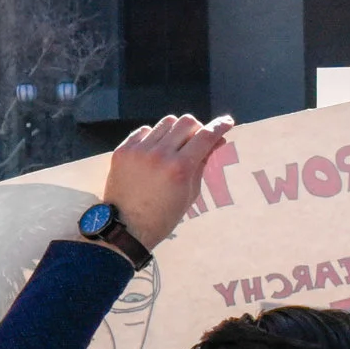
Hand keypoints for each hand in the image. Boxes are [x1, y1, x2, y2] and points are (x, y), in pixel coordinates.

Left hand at [101, 113, 233, 250]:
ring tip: (173, 147)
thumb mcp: (191, 192)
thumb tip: (216, 140)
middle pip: (186, 122)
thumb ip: (202, 163)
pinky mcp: (122, 151)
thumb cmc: (164, 216)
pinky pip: (143, 131)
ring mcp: (138, 151)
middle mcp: (159, 154)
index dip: (219, 126)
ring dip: (175, 131)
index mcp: (180, 167)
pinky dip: (153, 136)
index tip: (227, 122)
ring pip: (165, 123)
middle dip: (196, 129)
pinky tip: (154, 150)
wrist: (126, 226)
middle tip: (195, 142)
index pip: (205, 136)